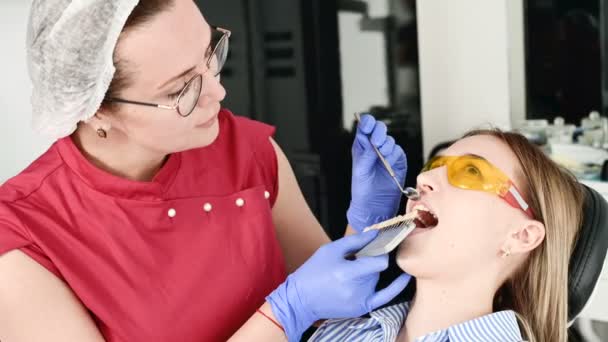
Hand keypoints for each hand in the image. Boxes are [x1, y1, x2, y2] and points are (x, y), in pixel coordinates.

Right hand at [266, 231, 410, 340]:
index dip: (382, 250)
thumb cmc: (313, 272)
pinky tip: (405, 277)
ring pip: (377, 279)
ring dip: (371, 272)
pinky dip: (396, 287)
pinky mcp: (362, 308)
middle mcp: (357, 289)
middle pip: (378, 269)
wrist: (301, 300)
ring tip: (352, 271)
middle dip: (372, 260)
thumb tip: (375, 233)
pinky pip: (385, 297)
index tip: (380, 242)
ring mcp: (361, 301)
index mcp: (348, 273)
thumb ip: (356, 241)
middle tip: (357, 258)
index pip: (380, 261)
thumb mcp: (330, 250)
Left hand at [347, 114, 407, 231]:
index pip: (364, 128)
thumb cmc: (362, 189)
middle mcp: (374, 148)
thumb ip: (366, 154)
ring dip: (386, 146)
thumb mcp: (360, 170)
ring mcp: (386, 154)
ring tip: (382, 156)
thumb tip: (370, 140)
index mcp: (361, 147)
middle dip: (379, 133)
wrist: (374, 205)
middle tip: (377, 141)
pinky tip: (389, 163)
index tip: (367, 125)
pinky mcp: (398, 161)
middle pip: (379, 130)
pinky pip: (398, 151)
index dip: (367, 123)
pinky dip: (394, 155)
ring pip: (389, 140)